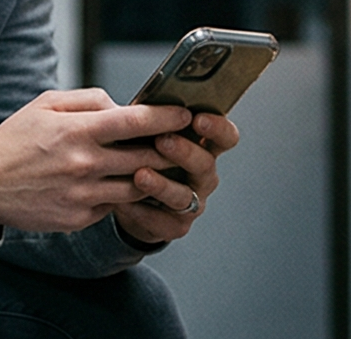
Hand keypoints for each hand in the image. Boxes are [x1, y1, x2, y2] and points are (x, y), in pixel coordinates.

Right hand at [0, 88, 190, 231]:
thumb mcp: (45, 106)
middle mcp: (85, 164)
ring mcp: (85, 194)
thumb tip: (124, 106)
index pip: (134, 122)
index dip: (165, 118)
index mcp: (77, 131)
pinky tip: (128, 186)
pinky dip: (126, 195)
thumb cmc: (17, 140)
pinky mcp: (83, 218)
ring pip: (139, 187)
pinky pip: (117, 205)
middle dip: (170, 150)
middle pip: (147, 158)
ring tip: (161, 168)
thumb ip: (89, 101)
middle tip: (182, 145)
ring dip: (155, 177)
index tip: (184, 115)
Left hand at [112, 112, 240, 245]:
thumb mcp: (147, 133)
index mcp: (202, 149)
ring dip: (162, 185)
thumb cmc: (139, 157)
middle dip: (185, 152)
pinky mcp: (176, 225)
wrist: (126, 197)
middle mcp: (202, 176)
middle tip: (163, 141)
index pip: (225, 137)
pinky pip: (163, 221)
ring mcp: (193, 202)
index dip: (218, 128)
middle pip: (206, 165)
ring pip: (184, 196)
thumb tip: (143, 102)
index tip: (199, 118)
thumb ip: (152, 120)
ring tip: (140, 175)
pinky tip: (125, 203)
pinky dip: (142, 212)